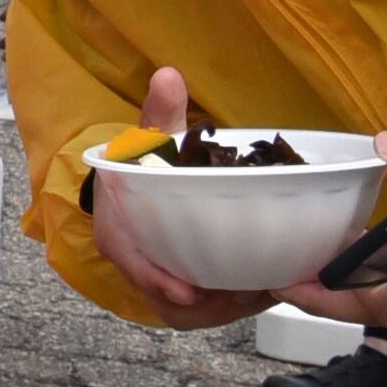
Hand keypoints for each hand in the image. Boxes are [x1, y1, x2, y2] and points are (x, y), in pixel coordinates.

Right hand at [93, 67, 273, 329]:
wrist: (135, 198)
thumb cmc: (144, 171)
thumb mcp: (149, 142)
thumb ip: (160, 114)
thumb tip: (168, 75)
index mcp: (119, 234)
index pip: (134, 266)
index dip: (158, 282)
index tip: (189, 292)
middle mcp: (138, 268)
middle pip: (171, 302)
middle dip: (211, 304)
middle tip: (254, 289)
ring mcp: (160, 288)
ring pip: (195, 312)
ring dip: (229, 306)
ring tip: (267, 286)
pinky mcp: (183, 298)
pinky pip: (209, 311)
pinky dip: (236, 304)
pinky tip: (265, 285)